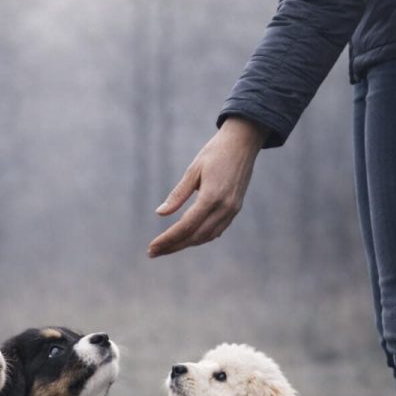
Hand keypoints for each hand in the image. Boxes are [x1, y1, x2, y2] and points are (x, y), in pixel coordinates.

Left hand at [148, 117, 268, 257]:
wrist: (244, 142)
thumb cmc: (215, 152)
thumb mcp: (193, 170)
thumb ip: (177, 195)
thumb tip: (160, 214)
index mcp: (212, 196)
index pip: (186, 226)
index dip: (168, 239)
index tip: (151, 247)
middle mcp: (224, 207)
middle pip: (195, 237)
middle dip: (173, 246)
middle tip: (152, 252)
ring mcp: (232, 210)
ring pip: (206, 237)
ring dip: (185, 244)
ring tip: (166, 247)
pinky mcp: (235, 209)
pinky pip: (216, 231)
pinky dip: (200, 237)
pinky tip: (186, 238)